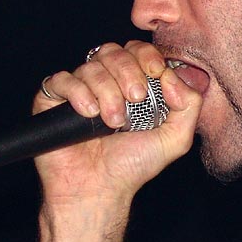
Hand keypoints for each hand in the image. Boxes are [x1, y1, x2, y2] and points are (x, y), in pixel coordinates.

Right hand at [32, 40, 201, 213]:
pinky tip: (89, 114)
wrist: (99, 190)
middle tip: (135, 99)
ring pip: (90, 66)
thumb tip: (175, 77)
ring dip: (107, 92)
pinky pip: (61, 80)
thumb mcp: (175, 138)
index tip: (156, 73)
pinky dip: (78, 94)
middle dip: (128, 72)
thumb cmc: (133, 166)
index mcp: (131, 85)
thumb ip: (189, 105)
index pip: (137, 51)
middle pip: (113, 51)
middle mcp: (104, 83)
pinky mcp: (52, 101)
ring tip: (113, 122)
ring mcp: (78, 91)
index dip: (147, 55)